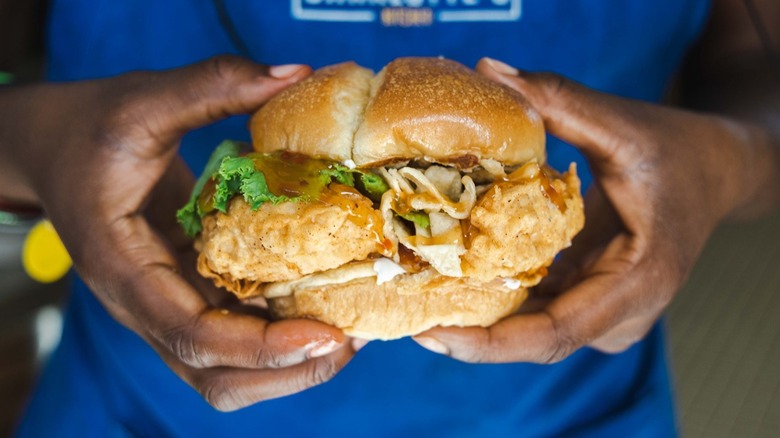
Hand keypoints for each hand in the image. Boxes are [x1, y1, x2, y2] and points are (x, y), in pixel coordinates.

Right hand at [2, 56, 360, 409]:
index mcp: (124, 270)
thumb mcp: (142, 100)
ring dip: (285, 367)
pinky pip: (232, 336)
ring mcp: (166, 306)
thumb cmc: (88, 129)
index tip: (324, 334)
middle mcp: (144, 305)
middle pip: (213, 375)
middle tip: (348, 340)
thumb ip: (212, 85)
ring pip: (224, 371)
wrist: (52, 150)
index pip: (191, 334)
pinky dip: (277, 337)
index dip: (258, 347)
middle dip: (284, 373)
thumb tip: (293, 71)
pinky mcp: (186, 295)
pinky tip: (322, 307)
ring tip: (346, 335)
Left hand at [413, 57, 764, 361]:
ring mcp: (605, 311)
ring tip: (416, 295)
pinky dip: (497, 297)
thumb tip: (493, 71)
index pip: (554, 334)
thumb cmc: (679, 154)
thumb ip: (562, 102)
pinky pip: (538, 308)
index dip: (489, 342)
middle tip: (406, 310)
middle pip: (534, 339)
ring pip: (532, 329)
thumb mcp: (623, 126)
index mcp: (636, 283)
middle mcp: (621, 313)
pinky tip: (452, 279)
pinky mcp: (590, 298)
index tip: (433, 333)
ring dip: (477, 316)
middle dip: (470, 332)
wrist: (715, 172)